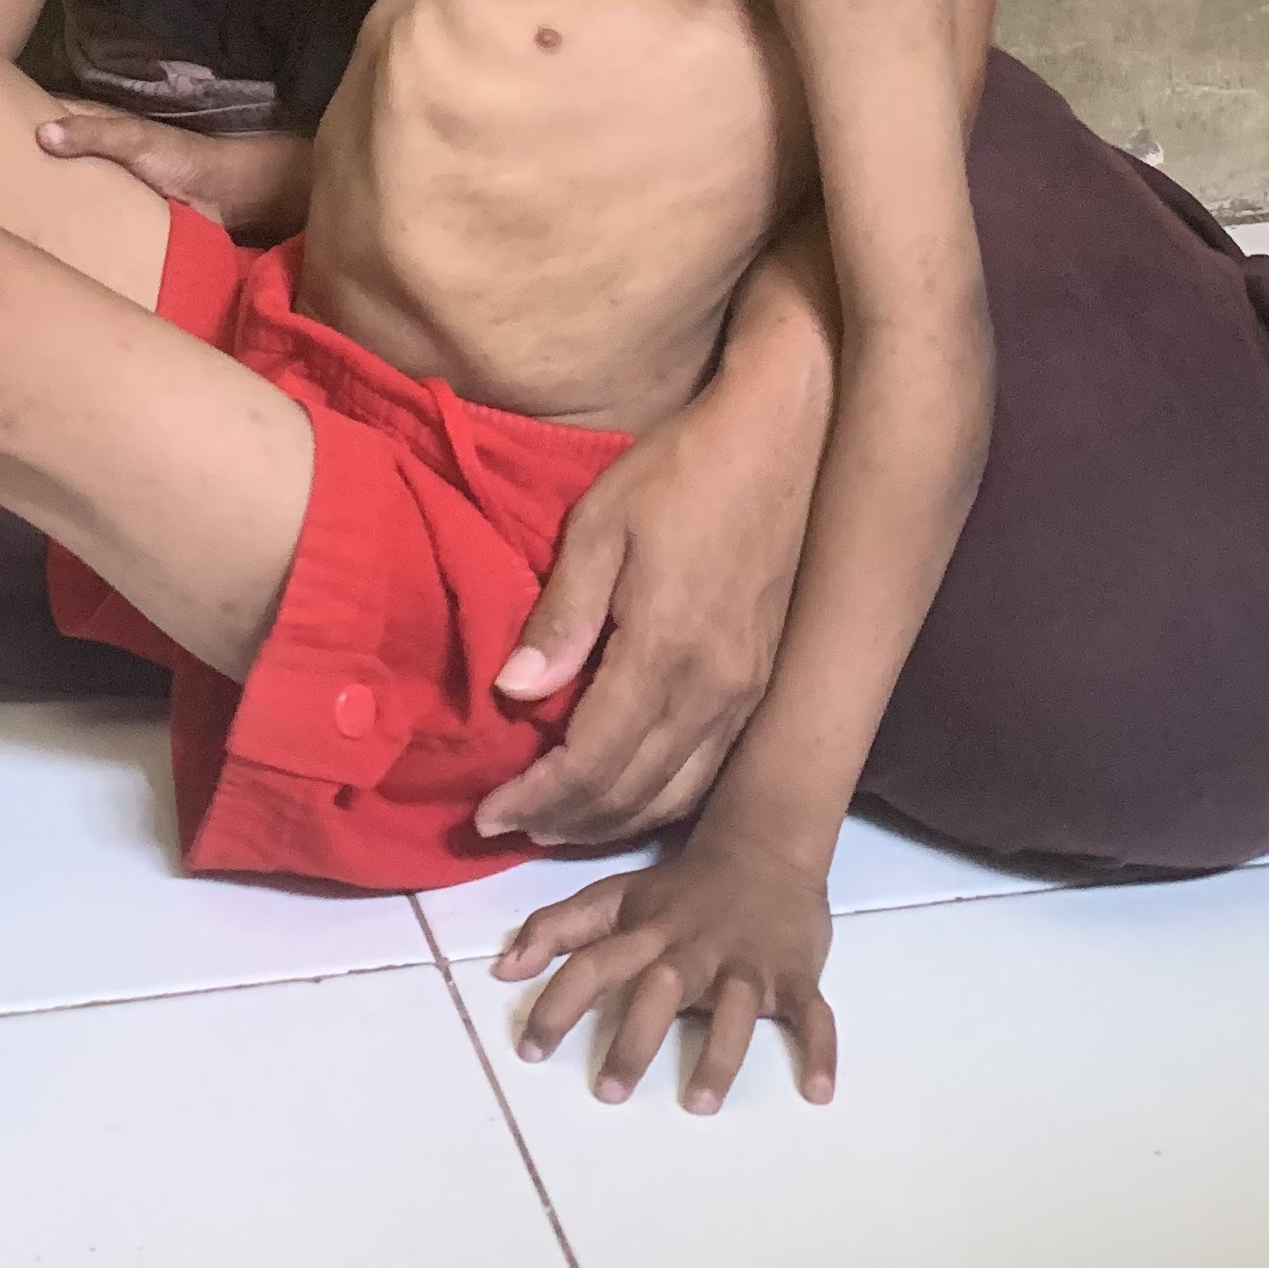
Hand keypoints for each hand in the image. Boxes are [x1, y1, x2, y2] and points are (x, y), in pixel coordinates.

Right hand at [34, 105, 314, 239]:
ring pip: (53, 190)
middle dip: (9, 166)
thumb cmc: (180, 157)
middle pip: (40, 157)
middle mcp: (86, 154)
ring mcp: (94, 188)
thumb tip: (41, 133)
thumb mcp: (135, 139)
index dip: (7, 116)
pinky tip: (28, 244)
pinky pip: (73, 221)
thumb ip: (92, 135)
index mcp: (89, 125)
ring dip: (30, 201)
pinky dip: (55, 228)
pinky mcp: (105, 219)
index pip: (39, 113)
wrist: (223, 197)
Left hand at [473, 365, 823, 845]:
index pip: (590, 761)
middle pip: (632, 792)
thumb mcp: (599, 526)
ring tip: (557, 824)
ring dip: (612, 822)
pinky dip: (659, 800)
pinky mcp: (762, 685)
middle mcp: (713, 693)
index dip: (535, 798)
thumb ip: (561, 615)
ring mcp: (745, 695)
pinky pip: (707, 773)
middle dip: (565, 820)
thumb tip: (513, 692)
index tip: (486, 814)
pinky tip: (627, 796)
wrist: (781, 442)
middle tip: (509, 825)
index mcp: (665, 654)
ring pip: (675, 795)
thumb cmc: (679, 473)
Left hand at [493, 829, 836, 1109]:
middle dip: (635, 1038)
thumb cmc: (678, 888)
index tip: (529, 1051)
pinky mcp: (795, 977)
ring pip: (735, 1009)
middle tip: (608, 1090)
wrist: (764, 850)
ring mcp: (747, 964)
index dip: (558, 1003)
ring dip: (720, 1055)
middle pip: (661, 990)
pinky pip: (812, 1014)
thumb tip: (500, 968)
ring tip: (699, 1102)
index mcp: (647, 931)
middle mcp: (694, 950)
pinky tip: (817, 1090)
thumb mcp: (614, 897)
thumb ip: (557, 928)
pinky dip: (820, 1050)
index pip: (593, 964)